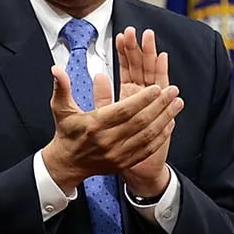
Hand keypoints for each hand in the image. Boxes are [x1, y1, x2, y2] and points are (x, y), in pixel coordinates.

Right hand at [42, 70, 181, 191]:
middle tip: (172, 91)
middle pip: (140, 121)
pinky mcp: (124, 162)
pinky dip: (161, 135)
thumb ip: (62, 87)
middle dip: (159, 104)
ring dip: (165, 117)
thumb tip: (57, 69)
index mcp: (93, 125)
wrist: (67, 164)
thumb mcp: (61, 109)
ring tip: (177, 103)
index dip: (142, 99)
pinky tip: (169, 122)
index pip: (123, 110)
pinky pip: (148, 148)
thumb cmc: (67, 134)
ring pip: (148, 134)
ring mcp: (117, 154)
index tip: (156, 88)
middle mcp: (107, 141)